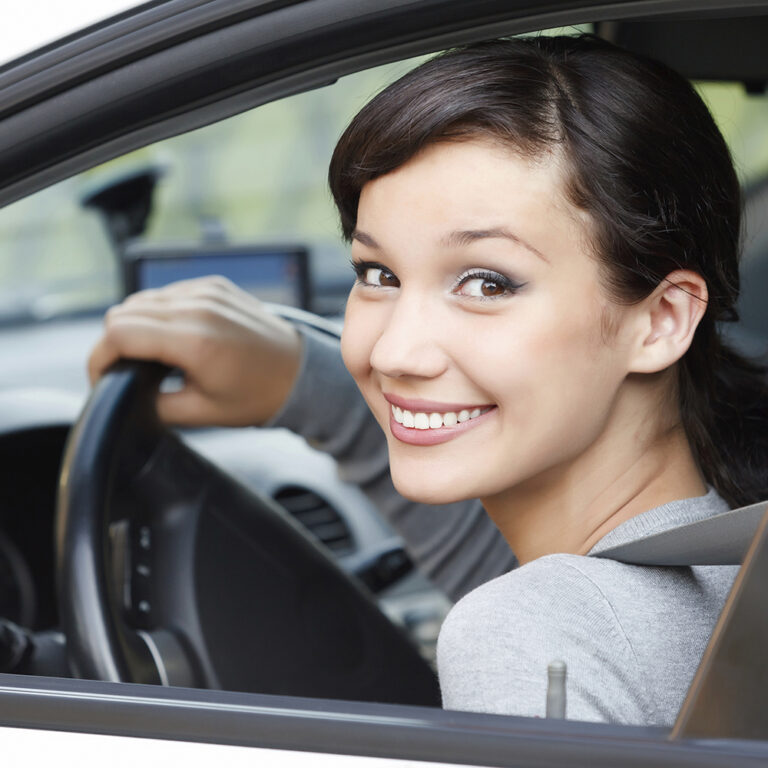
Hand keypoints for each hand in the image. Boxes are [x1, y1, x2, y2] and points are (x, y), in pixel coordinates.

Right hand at [88, 276, 301, 426]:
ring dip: (135, 326)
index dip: (99, 358)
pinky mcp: (214, 285)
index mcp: (195, 341)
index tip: (101, 379)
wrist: (300, 372)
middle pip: (123, 312)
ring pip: (142, 300)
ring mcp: (208, 291)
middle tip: (125, 372)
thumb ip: (154, 404)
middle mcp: (199, 307)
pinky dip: (159, 313)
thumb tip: (123, 394)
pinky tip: (173, 338)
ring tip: (149, 357)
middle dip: (113, 344)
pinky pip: (167, 293)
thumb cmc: (258, 395)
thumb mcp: (202, 413)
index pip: (118, 333)